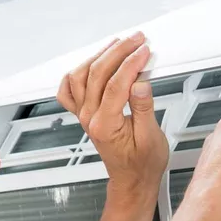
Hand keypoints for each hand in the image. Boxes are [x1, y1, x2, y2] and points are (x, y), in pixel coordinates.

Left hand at [57, 32, 169, 202]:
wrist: (132, 180)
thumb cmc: (142, 164)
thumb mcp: (151, 138)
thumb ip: (143, 109)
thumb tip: (140, 83)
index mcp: (105, 125)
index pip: (116, 85)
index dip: (131, 63)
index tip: (144, 51)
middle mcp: (90, 119)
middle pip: (97, 74)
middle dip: (118, 52)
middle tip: (136, 40)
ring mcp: (84, 115)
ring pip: (81, 76)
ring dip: (99, 56)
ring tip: (118, 44)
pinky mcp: (85, 114)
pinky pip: (69, 90)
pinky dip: (75, 74)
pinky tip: (89, 64)